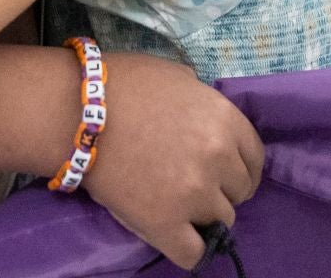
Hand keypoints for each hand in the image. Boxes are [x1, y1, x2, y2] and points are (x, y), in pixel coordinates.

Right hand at [83, 53, 262, 268]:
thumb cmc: (122, 84)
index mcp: (224, 119)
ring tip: (178, 205)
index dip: (241, 165)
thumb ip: (203, 102)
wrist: (74, 111)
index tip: (227, 173)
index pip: (255, 157)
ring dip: (203, 215)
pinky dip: (189, 248)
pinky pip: (194, 253)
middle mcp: (218, 157)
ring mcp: (193, 194)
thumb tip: (206, 119)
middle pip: (240, 191)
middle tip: (194, 184)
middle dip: (221, 188)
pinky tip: (177, 235)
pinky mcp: (164, 223)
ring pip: (221, 221)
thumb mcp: (178, 77)